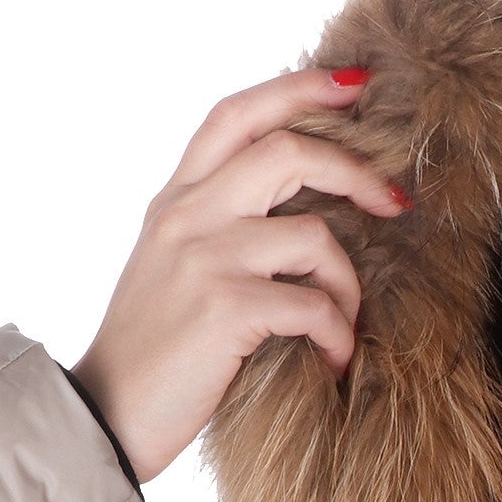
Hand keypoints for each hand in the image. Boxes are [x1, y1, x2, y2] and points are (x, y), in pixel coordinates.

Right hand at [68, 66, 407, 484]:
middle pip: (287, 150)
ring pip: (314, 235)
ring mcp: (204, 258)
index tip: (355, 83)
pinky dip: (337, 336)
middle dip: (357, 169)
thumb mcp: (173, 270)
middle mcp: (186, 216)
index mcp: (176, 201)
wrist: (105, 417)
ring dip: (349, 285)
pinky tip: (332, 364)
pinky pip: (314, 305)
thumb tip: (299, 215)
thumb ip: (218, 228)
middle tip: (396, 201)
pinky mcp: (224, 308)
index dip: (298, 88)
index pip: (236, 114)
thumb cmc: (154, 355)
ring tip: (344, 327)